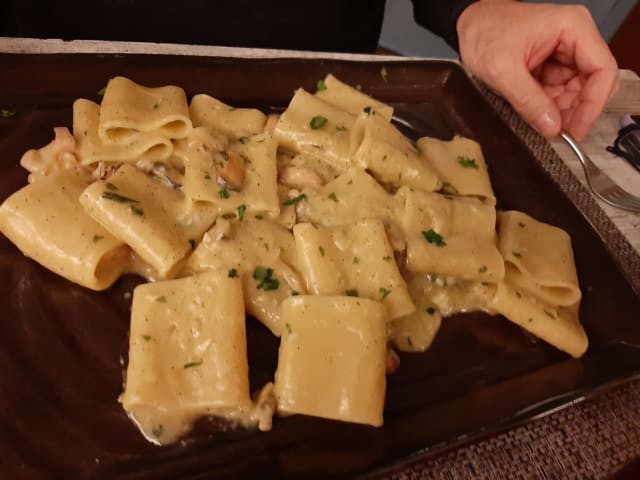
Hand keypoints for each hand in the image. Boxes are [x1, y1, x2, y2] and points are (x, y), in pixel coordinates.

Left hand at [457, 0, 617, 139]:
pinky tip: (537, 118)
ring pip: (576, 93)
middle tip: (559, 134)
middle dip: (576, 111)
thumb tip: (552, 127)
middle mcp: (575, 40)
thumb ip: (527, 100)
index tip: (577, 129)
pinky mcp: (551, 68)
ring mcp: (563, 55)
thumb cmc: (483, 32)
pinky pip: (559, 94)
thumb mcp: (501, 69)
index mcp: (573, 29)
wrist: (467, 25)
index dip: (594, 103)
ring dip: (562, 113)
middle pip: (593, 84)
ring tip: (544, 127)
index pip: (602, 70)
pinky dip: (550, 109)